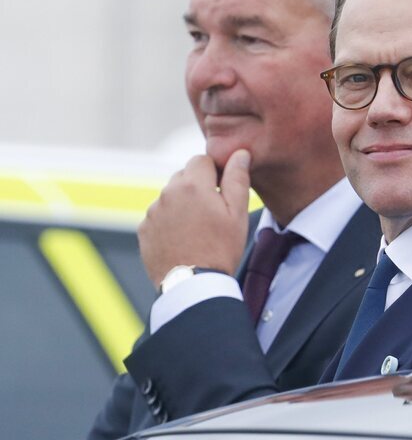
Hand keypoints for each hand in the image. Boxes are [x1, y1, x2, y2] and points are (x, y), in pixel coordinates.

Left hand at [139, 149, 251, 288]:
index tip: (222, 191)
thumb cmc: (220, 249)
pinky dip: (169, 222)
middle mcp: (167, 193)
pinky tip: (183, 239)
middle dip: (197, 186)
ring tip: (198, 229)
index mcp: (192, 185)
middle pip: (184, 176)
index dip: (215, 172)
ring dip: (183, 204)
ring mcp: (153, 212)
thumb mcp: (237, 213)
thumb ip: (237, 179)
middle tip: (213, 212)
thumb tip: (240, 154)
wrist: (192, 285)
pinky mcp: (144, 229)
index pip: (201, 160)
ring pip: (171, 197)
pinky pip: (159, 216)